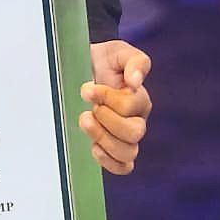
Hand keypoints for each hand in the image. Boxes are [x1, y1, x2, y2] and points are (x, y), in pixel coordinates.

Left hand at [79, 40, 152, 175]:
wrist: (80, 70)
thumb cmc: (102, 61)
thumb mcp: (117, 52)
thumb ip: (134, 61)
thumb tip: (136, 82)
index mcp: (139, 98)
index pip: (130, 106)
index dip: (108, 98)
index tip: (87, 87)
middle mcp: (136, 120)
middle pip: (135, 133)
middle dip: (108, 120)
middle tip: (91, 107)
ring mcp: (124, 137)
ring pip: (128, 153)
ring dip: (103, 139)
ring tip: (85, 121)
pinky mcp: (111, 149)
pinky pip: (122, 167)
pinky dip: (109, 161)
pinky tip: (93, 147)